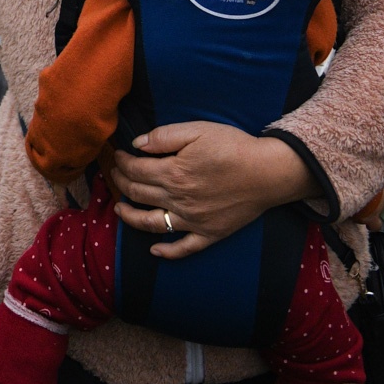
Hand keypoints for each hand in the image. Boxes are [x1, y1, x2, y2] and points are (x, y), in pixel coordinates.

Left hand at [109, 121, 313, 260]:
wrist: (268, 173)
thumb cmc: (233, 147)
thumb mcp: (197, 131)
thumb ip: (164, 137)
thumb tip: (136, 144)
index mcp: (173, 173)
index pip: (136, 169)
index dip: (122, 162)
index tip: (118, 156)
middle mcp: (178, 200)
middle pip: (139, 194)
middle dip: (122, 183)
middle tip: (115, 175)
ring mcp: (193, 221)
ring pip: (153, 224)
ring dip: (131, 218)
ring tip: (119, 210)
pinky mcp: (209, 234)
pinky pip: (184, 248)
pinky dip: (167, 252)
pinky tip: (155, 250)